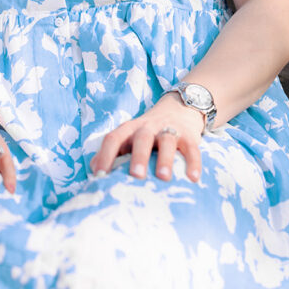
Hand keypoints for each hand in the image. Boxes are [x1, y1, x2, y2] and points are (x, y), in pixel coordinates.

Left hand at [90, 94, 204, 182]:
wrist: (178, 109)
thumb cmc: (147, 133)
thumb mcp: (129, 138)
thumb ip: (114, 153)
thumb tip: (95, 174)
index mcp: (129, 129)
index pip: (113, 138)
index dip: (105, 155)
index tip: (100, 176)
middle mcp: (148, 127)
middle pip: (141, 138)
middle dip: (138, 156)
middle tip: (136, 176)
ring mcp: (169, 130)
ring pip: (167, 141)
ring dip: (165, 159)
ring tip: (163, 178)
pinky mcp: (188, 136)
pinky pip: (192, 149)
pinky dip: (193, 163)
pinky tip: (193, 178)